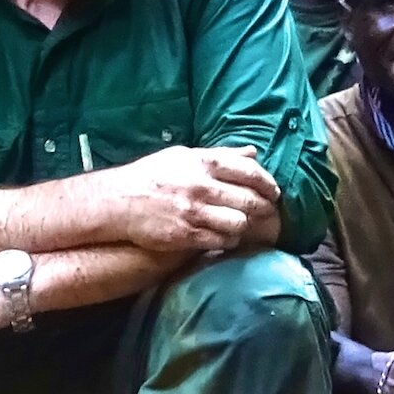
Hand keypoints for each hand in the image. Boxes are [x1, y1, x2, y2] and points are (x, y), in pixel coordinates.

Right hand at [107, 145, 280, 254]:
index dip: (267, 184)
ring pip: (239, 223)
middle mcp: (201, 186)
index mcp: (203, 163)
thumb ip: (220, 155)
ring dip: (245, 226)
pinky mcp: (186, 234)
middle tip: (268, 212)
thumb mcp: (184, 156)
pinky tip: (226, 236)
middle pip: (249, 200)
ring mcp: (194, 212)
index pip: (249, 172)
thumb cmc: (152, 176)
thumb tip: (252, 153)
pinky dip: (229, 240)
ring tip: (243, 225)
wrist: (119, 201)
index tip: (274, 192)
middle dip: (264, 208)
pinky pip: (221, 240)